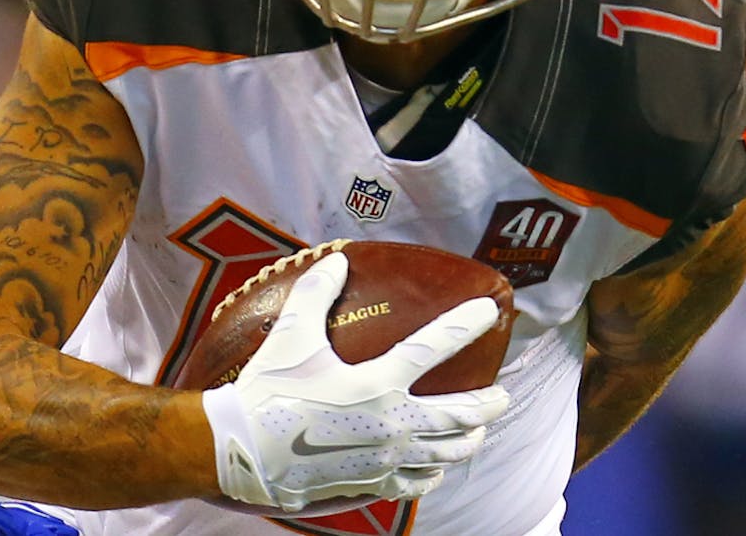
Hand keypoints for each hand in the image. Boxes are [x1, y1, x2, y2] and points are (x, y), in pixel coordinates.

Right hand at [200, 252, 509, 512]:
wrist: (243, 452)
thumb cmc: (268, 390)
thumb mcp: (291, 334)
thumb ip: (316, 293)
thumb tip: (338, 261)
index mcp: (377, 382)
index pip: (433, 346)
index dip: (465, 325)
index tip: (490, 311)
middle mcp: (392, 422)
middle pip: (459, 415)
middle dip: (487, 405)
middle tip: (502, 395)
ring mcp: (385, 458)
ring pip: (446, 453)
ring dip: (469, 440)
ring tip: (479, 432)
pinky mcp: (371, 482)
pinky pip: (416, 483)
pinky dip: (432, 473)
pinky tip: (436, 469)